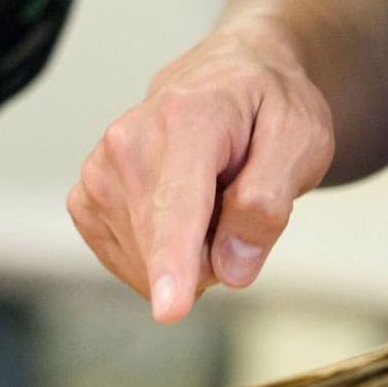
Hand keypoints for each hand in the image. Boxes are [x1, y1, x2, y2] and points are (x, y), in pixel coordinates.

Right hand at [68, 21, 334, 321]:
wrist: (229, 75)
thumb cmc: (268, 106)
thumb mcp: (301, 140)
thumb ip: (268, 202)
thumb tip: (230, 267)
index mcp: (187, 119)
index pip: (179, 205)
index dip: (174, 262)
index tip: (168, 310)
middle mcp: (128, 141)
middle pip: (167, 246)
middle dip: (213, 250)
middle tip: (238, 194)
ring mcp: (99, 170)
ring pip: (146, 263)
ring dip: (188, 252)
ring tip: (209, 196)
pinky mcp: (86, 197)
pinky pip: (126, 262)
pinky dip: (160, 255)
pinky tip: (181, 217)